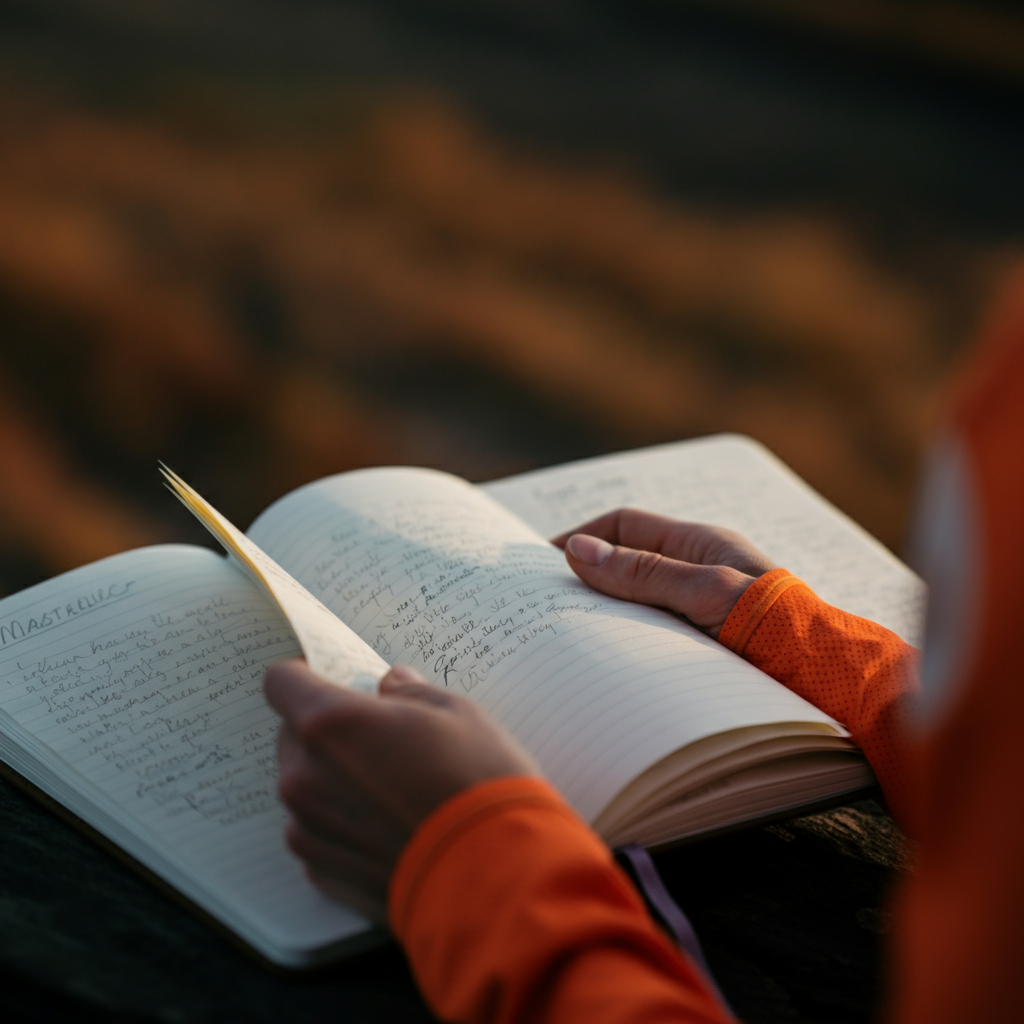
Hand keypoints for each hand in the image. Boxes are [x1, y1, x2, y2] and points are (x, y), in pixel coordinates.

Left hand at [264, 660, 538, 921]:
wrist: (496, 877)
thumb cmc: (479, 785)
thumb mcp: (457, 713)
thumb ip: (411, 692)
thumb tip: (393, 686)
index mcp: (331, 724)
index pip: (281, 682)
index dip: (305, 675)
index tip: (330, 679)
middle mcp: (305, 776)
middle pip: (292, 735)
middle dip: (327, 729)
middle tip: (379, 736)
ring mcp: (310, 829)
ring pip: (305, 785)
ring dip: (334, 777)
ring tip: (392, 786)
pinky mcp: (324, 870)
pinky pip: (319, 831)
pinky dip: (344, 822)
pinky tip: (391, 824)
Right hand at [552, 509, 775, 638]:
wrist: (821, 674)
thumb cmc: (771, 623)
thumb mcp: (702, 590)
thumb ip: (642, 572)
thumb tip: (578, 550)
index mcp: (697, 543)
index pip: (624, 525)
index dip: (582, 537)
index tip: (545, 561)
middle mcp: (695, 568)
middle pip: (625, 561)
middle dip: (587, 575)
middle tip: (548, 599)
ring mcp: (698, 603)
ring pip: (635, 597)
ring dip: (605, 608)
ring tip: (570, 630)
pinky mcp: (700, 636)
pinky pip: (650, 627)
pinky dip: (625, 634)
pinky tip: (608, 654)